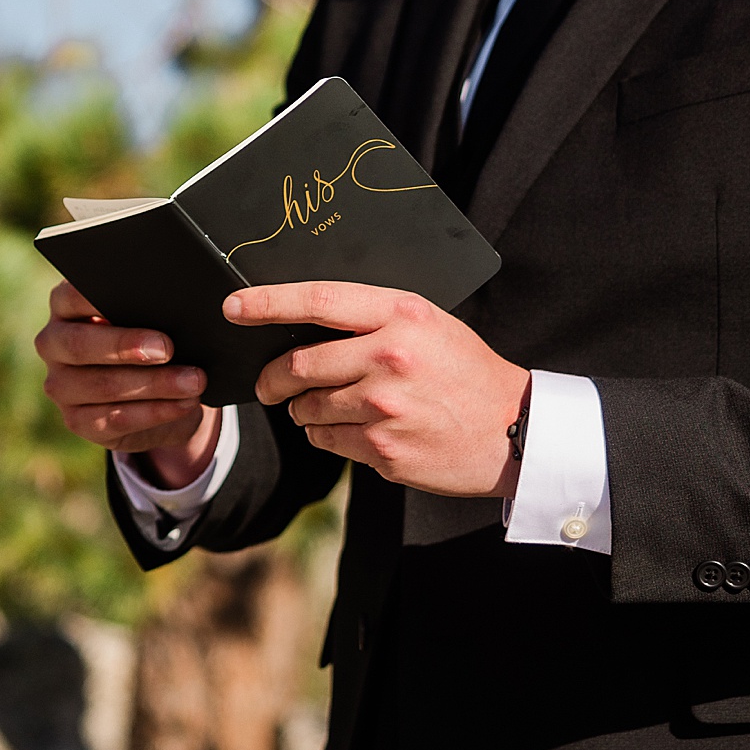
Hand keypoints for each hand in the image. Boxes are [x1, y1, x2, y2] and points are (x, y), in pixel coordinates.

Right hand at [36, 281, 220, 485]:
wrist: (156, 395)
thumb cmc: (151, 339)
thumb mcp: (149, 318)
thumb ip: (150, 307)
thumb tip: (180, 304)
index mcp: (65, 306)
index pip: (72, 296)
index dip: (98, 299)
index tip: (138, 300)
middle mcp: (53, 344)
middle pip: (80, 344)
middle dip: (126, 346)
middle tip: (167, 348)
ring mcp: (60, 386)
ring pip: (102, 385)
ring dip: (154, 384)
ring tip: (193, 380)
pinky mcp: (77, 421)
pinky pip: (115, 419)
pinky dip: (155, 412)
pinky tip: (182, 404)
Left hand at [227, 281, 529, 497]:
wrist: (515, 429)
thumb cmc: (465, 370)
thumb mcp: (428, 324)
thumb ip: (372, 320)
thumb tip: (302, 326)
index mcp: (401, 315)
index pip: (319, 300)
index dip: (268, 302)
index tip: (233, 307)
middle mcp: (390, 357)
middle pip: (300, 364)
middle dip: (272, 377)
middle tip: (267, 383)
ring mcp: (385, 407)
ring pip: (308, 408)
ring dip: (302, 410)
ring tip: (324, 407)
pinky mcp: (384, 449)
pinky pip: (327, 441)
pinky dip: (326, 436)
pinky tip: (353, 430)